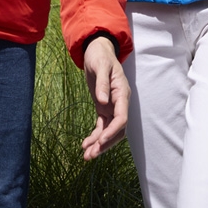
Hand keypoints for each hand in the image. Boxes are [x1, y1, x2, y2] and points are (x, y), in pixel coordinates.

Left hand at [81, 36, 129, 160]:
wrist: (97, 51)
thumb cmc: (100, 56)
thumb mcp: (100, 66)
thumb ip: (102, 83)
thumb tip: (103, 102)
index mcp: (122, 93)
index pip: (122, 118)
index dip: (112, 131)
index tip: (101, 141)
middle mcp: (119, 103)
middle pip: (117, 130)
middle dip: (105, 143)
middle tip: (91, 154)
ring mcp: (112, 107)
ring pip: (109, 131)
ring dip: (99, 144)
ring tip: (86, 156)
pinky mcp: (103, 108)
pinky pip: (101, 126)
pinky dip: (94, 136)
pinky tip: (85, 144)